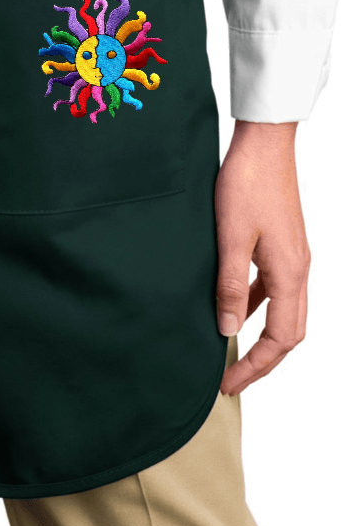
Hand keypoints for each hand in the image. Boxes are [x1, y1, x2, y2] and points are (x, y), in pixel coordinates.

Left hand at [215, 121, 309, 393]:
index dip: (255, 366)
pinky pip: (275, 289)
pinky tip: (234, 308)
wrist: (264, 142)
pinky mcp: (283, 244)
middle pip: (289, 333)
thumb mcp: (230, 237)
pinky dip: (258, 307)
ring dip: (262, 336)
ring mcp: (294, 257)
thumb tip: (227, 330)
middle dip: (263, 361)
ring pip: (285, 312)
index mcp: (290, 273)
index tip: (227, 383)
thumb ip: (229, 285)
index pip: (280, 339)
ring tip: (232, 352)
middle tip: (231, 379)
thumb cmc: (246, 183)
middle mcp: (299, 270)